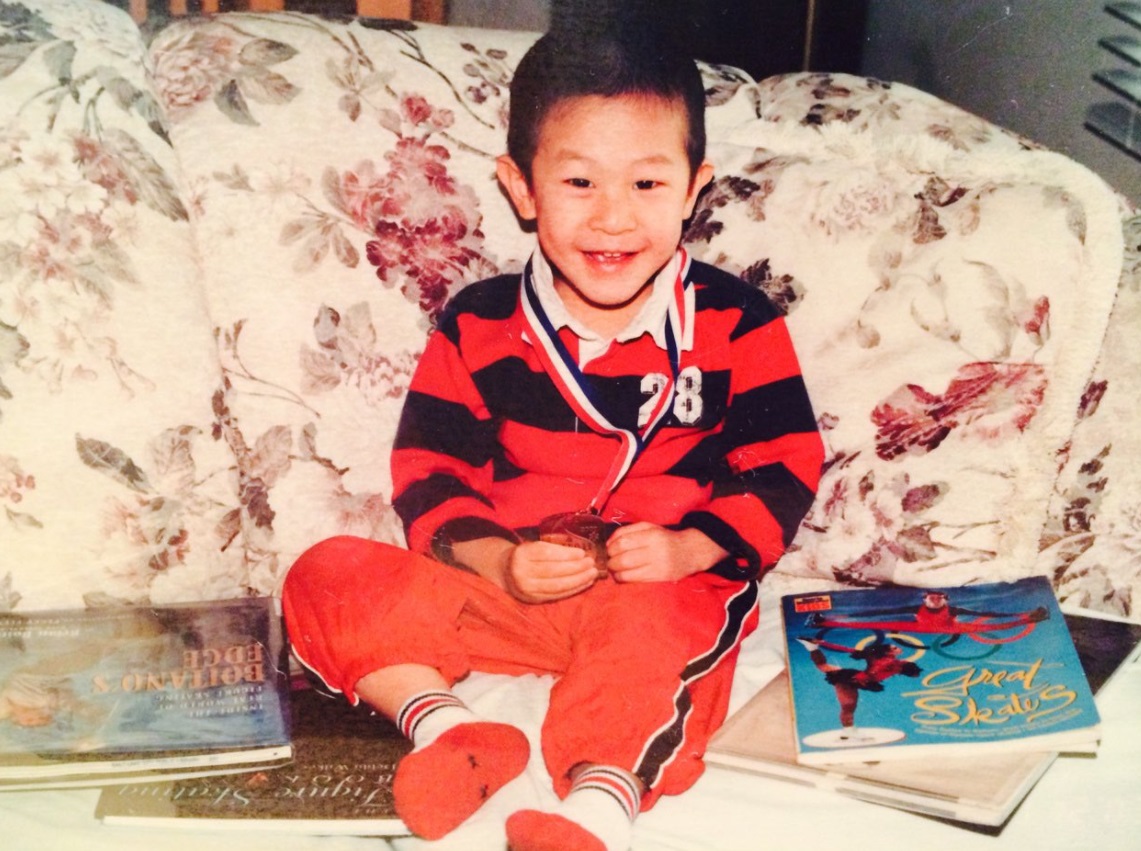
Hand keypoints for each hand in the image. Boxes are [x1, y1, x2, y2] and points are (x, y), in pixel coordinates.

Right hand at [503, 540, 599, 603]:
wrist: (506, 573)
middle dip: (576, 568)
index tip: (582, 553)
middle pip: (553, 571)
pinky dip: (573, 589)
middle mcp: (521, 572)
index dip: (566, 554)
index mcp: (521, 553)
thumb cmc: (527, 556)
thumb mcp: (532, 546)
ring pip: (557, 586)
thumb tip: (581, 552)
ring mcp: (527, 588)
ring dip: (578, 580)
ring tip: (592, 574)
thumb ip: (552, 548)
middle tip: (591, 563)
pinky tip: (584, 583)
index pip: (546, 553)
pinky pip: (557, 595)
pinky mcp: (533, 599)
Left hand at [604, 523, 727, 582]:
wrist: (690, 552)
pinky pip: (635, 581)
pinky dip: (623, 579)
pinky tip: (621, 575)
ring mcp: (658, 567)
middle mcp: (656, 551)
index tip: (607, 549)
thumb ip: (628, 530)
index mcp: (652, 535)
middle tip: (608, 561)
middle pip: (623, 559)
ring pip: (627, 573)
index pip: (623, 542)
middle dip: (611, 561)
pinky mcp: (659, 578)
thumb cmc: (665, 538)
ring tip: (614, 569)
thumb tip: (608, 542)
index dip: (610, 547)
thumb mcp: (649, 527)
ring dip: (615, 572)